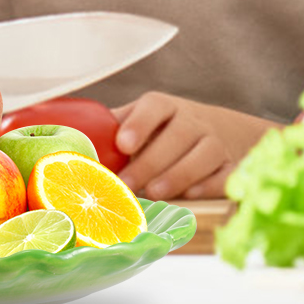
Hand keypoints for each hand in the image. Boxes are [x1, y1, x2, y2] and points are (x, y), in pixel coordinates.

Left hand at [111, 93, 266, 200]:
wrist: (221, 133)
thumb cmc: (166, 133)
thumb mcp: (142, 124)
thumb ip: (113, 130)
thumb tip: (72, 139)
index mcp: (165, 108)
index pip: (154, 106)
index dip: (140, 123)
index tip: (123, 144)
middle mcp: (192, 121)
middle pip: (177, 135)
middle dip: (150, 162)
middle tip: (128, 184)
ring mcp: (215, 143)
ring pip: (202, 154)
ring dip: (178, 174)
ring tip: (155, 193)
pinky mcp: (231, 166)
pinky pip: (224, 174)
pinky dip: (209, 186)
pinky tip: (191, 196)